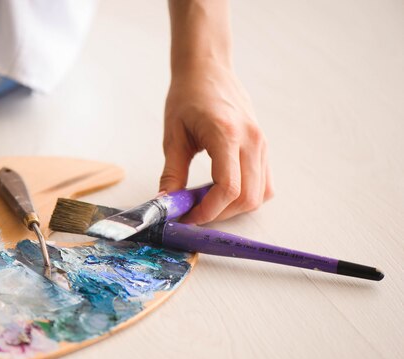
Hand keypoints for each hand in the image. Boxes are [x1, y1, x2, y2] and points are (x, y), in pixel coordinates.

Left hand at [160, 60, 273, 223]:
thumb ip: (171, 173)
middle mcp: (251, 140)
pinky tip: (221, 190)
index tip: (189, 217)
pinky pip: (264, 184)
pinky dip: (245, 196)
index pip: (229, 188)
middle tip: (194, 212)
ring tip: (206, 201)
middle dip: (220, 213)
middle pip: (247, 197)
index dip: (209, 210)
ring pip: (259, 194)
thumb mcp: (173, 136)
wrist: (208, 69)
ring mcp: (261, 143)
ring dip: (233, 207)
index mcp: (226, 135)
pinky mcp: (263, 146)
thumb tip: (166, 205)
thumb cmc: (188, 96)